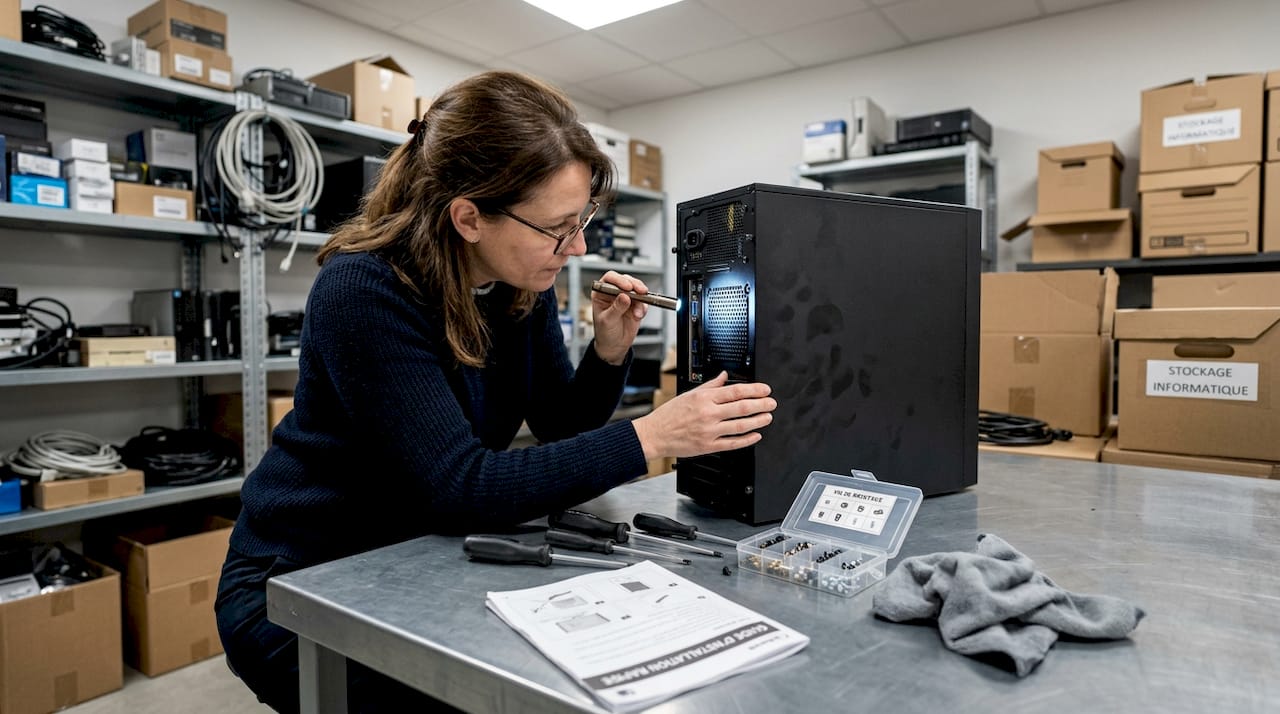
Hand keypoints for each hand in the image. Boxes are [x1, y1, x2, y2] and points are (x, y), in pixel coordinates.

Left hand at [591, 271, 647, 364]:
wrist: (614, 346)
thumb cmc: (604, 332)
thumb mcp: (607, 320)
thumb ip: (616, 308)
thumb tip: (624, 297)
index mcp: (601, 293)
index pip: (609, 279)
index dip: (619, 280)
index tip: (627, 287)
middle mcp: (614, 293)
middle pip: (626, 281)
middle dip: (634, 285)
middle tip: (640, 292)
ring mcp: (626, 298)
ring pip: (636, 289)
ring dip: (640, 298)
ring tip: (638, 311)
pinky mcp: (636, 305)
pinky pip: (643, 302)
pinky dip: (642, 308)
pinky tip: (638, 316)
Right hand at [632, 371, 776, 459]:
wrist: (655, 434)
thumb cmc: (670, 415)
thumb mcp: (689, 394)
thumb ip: (710, 385)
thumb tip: (724, 376)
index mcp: (704, 398)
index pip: (735, 391)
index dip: (754, 390)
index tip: (765, 390)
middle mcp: (708, 413)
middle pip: (741, 407)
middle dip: (761, 405)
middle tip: (771, 403)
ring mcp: (709, 431)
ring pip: (740, 425)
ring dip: (758, 421)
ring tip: (767, 417)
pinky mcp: (708, 446)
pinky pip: (732, 443)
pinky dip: (746, 439)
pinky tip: (755, 435)